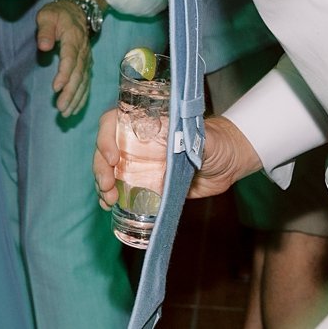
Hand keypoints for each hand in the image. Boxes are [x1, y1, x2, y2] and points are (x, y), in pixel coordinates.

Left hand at [36, 0, 91, 116]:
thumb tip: (44, 47)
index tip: (56, 88)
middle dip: (70, 93)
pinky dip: (82, 96)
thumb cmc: (58, 14)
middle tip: (60, 108)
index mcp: (73, 39)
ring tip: (66, 113)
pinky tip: (75, 108)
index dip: (64, 74)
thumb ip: (45, 30)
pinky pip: (86, 82)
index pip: (70, 59)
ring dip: (76, 98)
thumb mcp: (47, 16)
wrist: (77, 10)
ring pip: (84, 81)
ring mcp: (87, 59)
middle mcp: (83, 51)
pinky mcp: (87, 65)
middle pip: (78, 75)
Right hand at [93, 110, 261, 210]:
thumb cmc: (215, 141)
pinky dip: (111, 197)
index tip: (113, 157)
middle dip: (101, 167)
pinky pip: (121, 190)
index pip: (113, 123)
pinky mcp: (144, 185)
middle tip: (107, 185)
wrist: (227, 164)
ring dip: (102, 184)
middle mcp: (135, 143)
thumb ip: (192, 138)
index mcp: (144, 125)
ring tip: (108, 200)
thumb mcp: (204, 137)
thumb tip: (180, 141)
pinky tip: (109, 205)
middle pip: (105, 150)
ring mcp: (137, 164)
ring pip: (108, 170)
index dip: (106, 137)